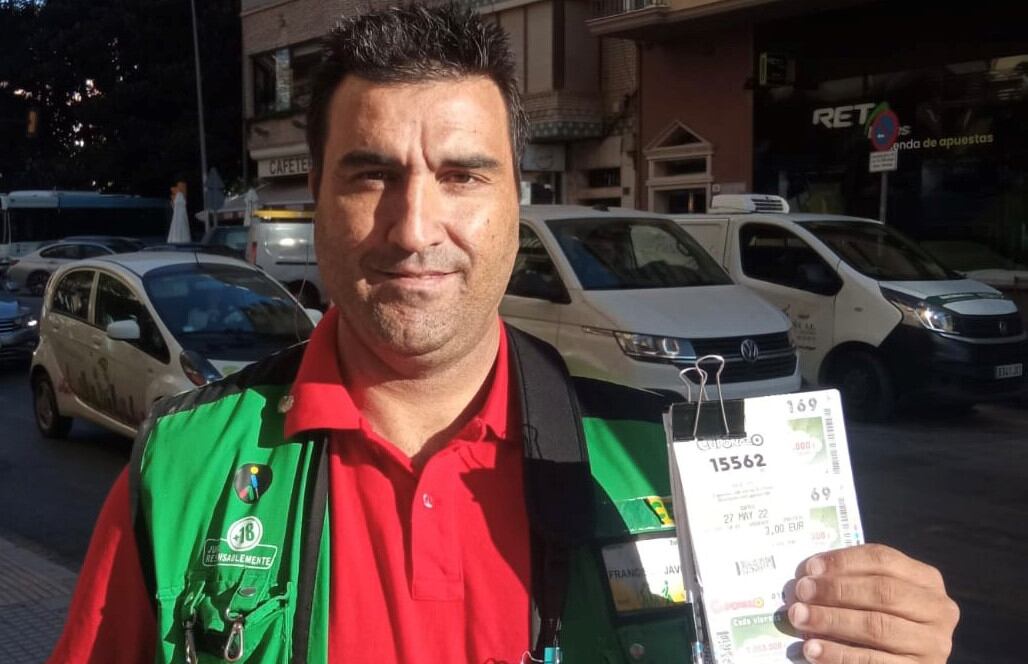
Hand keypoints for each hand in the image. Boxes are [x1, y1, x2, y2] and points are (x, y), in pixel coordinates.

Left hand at [787, 543, 959, 663]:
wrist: (898, 661)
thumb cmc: (880, 617)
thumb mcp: (874, 593)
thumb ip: (851, 580)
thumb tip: (808, 575)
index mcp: (926, 580)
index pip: (883, 559)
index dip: (844, 561)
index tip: (810, 568)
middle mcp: (938, 610)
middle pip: (882, 592)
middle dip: (836, 590)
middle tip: (800, 592)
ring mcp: (933, 644)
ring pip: (878, 626)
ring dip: (831, 620)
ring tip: (799, 617)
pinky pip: (874, 662)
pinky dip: (839, 655)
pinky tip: (813, 650)